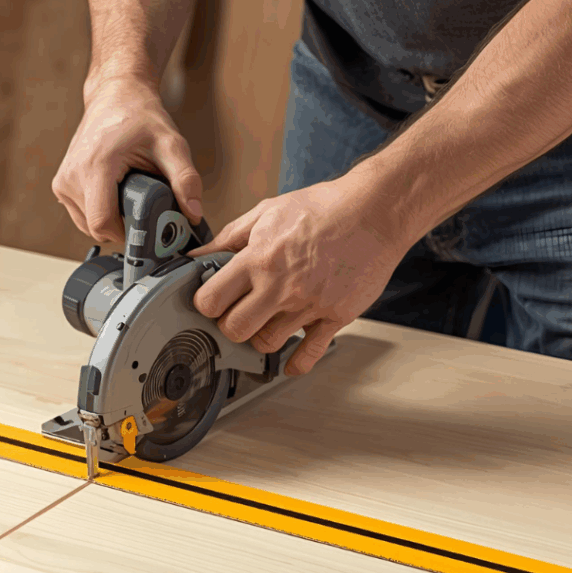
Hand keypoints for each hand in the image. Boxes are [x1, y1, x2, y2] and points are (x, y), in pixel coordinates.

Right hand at [53, 76, 202, 241]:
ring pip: (87, 226)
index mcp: (96, 166)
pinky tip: (114, 193)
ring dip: (111, 220)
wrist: (115, 95)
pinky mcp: (60, 185)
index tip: (146, 226)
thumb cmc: (141, 118)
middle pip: (96, 228)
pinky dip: (99, 212)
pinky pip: (81, 216)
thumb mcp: (172, 145)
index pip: (102, 223)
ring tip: (127, 195)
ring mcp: (63, 181)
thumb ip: (186, 180)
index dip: (127, 233)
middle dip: (122, 226)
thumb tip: (194, 215)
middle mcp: (73, 175)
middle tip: (142, 206)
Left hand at [190, 178, 408, 374]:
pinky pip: (309, 354)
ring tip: (266, 323)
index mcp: (259, 258)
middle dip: (230, 325)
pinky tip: (289, 362)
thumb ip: (228, 237)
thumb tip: (196, 255)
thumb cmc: (323, 208)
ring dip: (261, 338)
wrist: (376, 211)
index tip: (212, 300)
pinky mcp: (335, 316)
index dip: (206, 303)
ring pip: (267, 344)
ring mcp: (309, 304)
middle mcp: (281, 286)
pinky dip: (296, 364)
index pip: (211, 300)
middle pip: (235, 329)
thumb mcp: (267, 212)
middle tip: (237, 314)